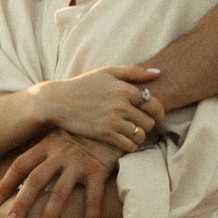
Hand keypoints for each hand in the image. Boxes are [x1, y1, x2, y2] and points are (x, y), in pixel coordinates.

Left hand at [0, 130, 123, 217]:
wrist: (116, 116)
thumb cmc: (85, 129)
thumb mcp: (61, 131)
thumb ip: (45, 146)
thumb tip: (23, 165)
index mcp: (48, 143)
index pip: (21, 164)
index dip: (6, 182)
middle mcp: (61, 153)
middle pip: (35, 181)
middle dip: (21, 203)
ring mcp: (80, 162)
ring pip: (60, 193)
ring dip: (49, 216)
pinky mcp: (99, 170)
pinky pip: (92, 199)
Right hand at [42, 63, 160, 153]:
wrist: (58, 101)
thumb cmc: (84, 85)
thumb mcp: (107, 72)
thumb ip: (133, 71)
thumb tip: (158, 73)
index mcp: (124, 89)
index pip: (154, 104)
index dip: (158, 113)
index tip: (155, 116)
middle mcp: (121, 105)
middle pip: (149, 122)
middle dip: (148, 125)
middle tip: (140, 125)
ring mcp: (113, 121)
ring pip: (140, 135)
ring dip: (139, 136)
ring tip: (132, 133)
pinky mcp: (104, 134)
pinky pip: (128, 145)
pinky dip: (130, 145)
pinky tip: (124, 141)